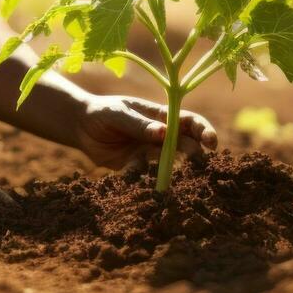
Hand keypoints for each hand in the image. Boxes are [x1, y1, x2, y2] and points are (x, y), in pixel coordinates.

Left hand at [73, 95, 218, 170]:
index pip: (190, 122)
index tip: (211, 142)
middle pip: (186, 146)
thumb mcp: (118, 114)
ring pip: (168, 165)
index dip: (204, 131)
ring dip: (171, 173)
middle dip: (195, 156)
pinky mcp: (136, 168)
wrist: (80, 126)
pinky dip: (143, 180)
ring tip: (168, 180)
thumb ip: (139, 124)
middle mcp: (160, 136)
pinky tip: (133, 177)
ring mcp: (150, 153)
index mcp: (161, 116)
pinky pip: (145, 177)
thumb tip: (163, 133)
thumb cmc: (103, 112)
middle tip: (197, 164)